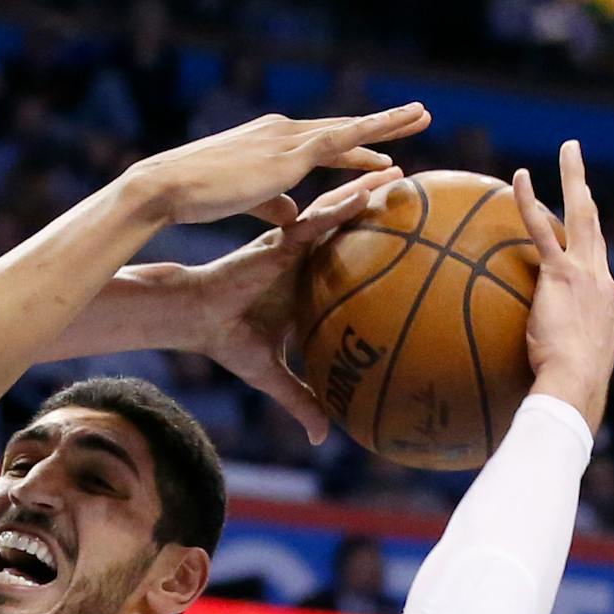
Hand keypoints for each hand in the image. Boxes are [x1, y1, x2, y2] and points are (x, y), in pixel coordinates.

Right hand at [124, 105, 430, 228]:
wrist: (168, 185)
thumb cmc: (193, 197)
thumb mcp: (241, 200)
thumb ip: (271, 203)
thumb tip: (292, 215)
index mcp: (270, 140)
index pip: (320, 142)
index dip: (351, 147)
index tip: (378, 151)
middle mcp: (282, 131)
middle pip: (342, 127)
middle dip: (381, 123)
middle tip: (418, 116)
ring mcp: (286, 139)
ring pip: (348, 127)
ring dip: (387, 122)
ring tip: (422, 117)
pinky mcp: (287, 155)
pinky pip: (338, 145)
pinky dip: (366, 140)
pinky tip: (390, 148)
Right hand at [139, 169, 401, 441]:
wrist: (195, 321)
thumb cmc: (228, 342)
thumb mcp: (272, 376)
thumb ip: (301, 400)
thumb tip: (320, 439)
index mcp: (305, 284)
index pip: (346, 263)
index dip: (375, 250)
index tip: (411, 247)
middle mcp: (303, 260)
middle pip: (349, 229)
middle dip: (381, 208)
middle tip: (417, 194)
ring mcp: (293, 247)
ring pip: (337, 214)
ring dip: (368, 192)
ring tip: (399, 174)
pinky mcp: (280, 242)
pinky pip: (317, 221)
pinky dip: (342, 207)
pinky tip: (368, 192)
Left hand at [513, 141, 613, 432]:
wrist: (576, 387)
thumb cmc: (567, 394)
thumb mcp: (569, 378)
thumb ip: (555, 369)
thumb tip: (534, 391)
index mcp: (609, 306)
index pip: (597, 271)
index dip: (586, 255)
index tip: (572, 250)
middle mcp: (605, 282)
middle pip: (597, 229)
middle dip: (590, 196)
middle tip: (580, 167)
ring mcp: (587, 274)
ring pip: (583, 215)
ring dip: (575, 179)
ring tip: (569, 149)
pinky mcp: (562, 275)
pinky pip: (542, 230)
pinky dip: (530, 202)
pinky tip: (518, 177)